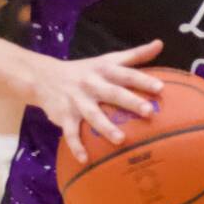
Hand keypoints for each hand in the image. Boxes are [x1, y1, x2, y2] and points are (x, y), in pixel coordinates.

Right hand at [29, 39, 165, 162]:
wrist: (43, 76)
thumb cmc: (85, 70)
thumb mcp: (108, 59)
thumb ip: (135, 55)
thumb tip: (160, 44)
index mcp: (104, 70)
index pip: (126, 74)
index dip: (143, 80)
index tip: (160, 89)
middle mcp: (91, 84)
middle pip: (112, 93)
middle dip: (130, 102)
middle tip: (148, 112)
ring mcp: (77, 101)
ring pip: (92, 115)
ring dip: (106, 127)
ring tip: (120, 140)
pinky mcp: (64, 116)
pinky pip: (70, 133)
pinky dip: (76, 146)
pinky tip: (84, 159)